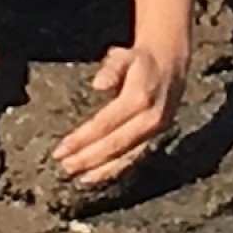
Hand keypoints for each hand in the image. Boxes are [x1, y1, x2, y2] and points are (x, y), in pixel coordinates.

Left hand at [53, 43, 187, 187]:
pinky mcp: (155, 139)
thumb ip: (111, 68)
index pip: (105, 124)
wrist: (171, 65)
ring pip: (126, 157)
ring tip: (77, 177)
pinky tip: (96, 177)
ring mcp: (155, 132)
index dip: (82, 139)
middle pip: (114, 144)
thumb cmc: (139, 60)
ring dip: (100, 170)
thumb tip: (97, 84)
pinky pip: (133, 158)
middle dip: (87, 158)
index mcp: (140, 97)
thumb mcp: (125, 55)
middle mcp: (150, 118)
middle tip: (64, 166)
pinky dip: (115, 170)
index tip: (61, 150)